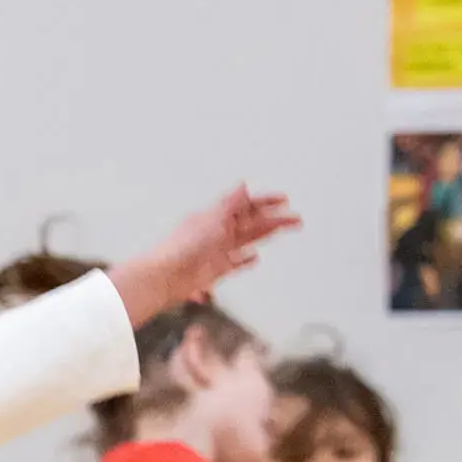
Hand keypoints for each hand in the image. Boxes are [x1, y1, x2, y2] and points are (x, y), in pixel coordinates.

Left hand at [109, 186, 301, 326]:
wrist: (164, 276)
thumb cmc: (182, 246)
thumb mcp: (210, 219)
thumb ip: (229, 204)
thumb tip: (242, 184)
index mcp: (215, 216)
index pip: (246, 205)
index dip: (265, 201)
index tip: (284, 199)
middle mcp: (217, 231)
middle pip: (252, 222)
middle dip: (274, 219)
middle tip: (297, 218)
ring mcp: (217, 251)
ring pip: (248, 240)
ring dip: (267, 235)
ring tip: (285, 230)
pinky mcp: (215, 270)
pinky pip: (235, 263)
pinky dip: (245, 260)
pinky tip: (255, 258)